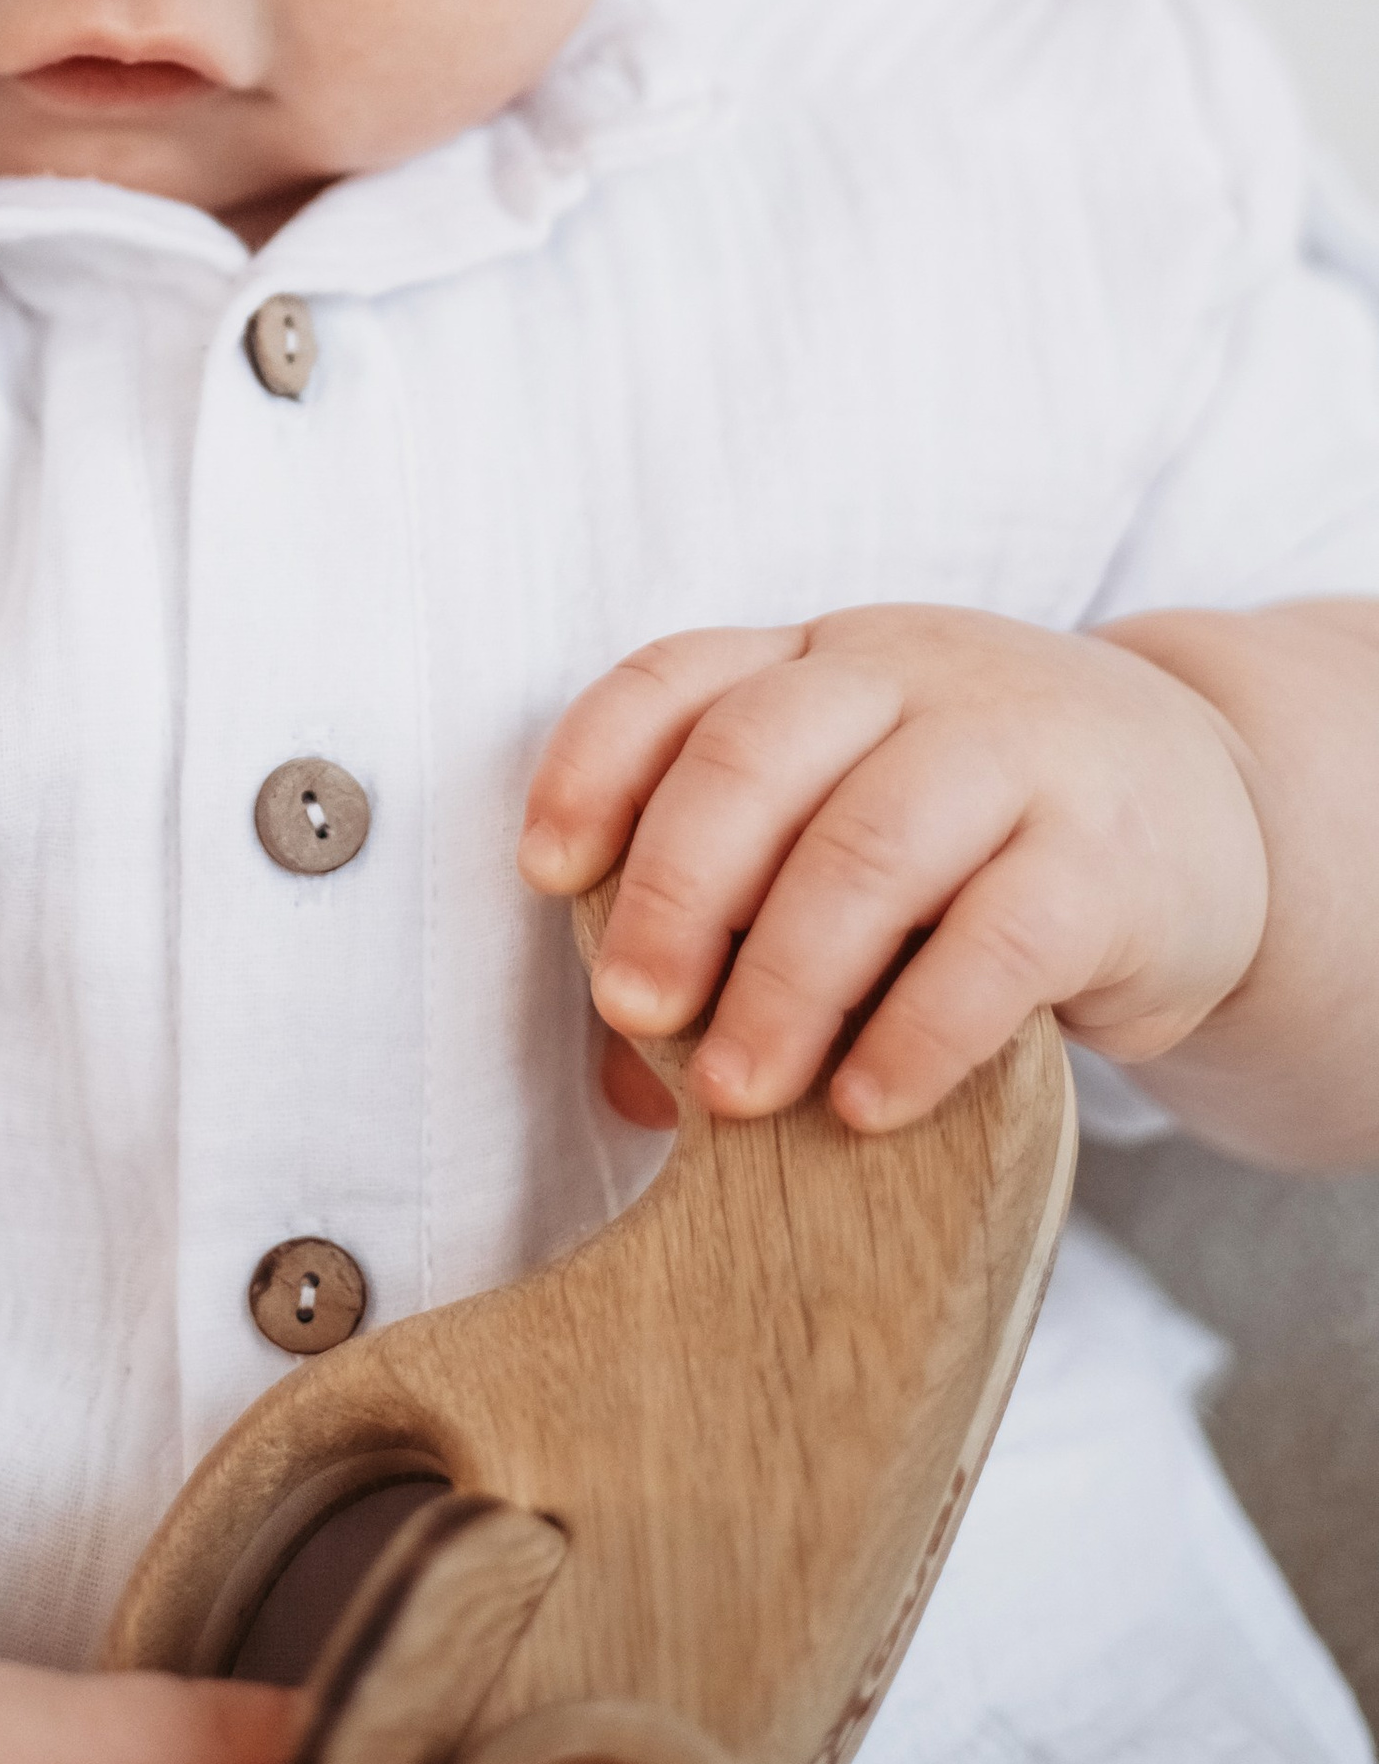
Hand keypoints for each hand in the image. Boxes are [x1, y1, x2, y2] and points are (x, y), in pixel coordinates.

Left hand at [518, 607, 1269, 1132]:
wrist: (1219, 808)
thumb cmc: (986, 837)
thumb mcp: (861, 828)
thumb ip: (743, 917)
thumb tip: (620, 1078)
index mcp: (823, 658)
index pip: (677, 676)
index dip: (594, 766)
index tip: (544, 871)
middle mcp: (912, 675)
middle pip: (755, 755)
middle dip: (674, 891)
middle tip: (635, 1013)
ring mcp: (1020, 752)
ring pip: (869, 846)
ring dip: (783, 981)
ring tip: (737, 1094)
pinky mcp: (1108, 860)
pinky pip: (1000, 942)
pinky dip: (917, 1032)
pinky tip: (867, 1105)